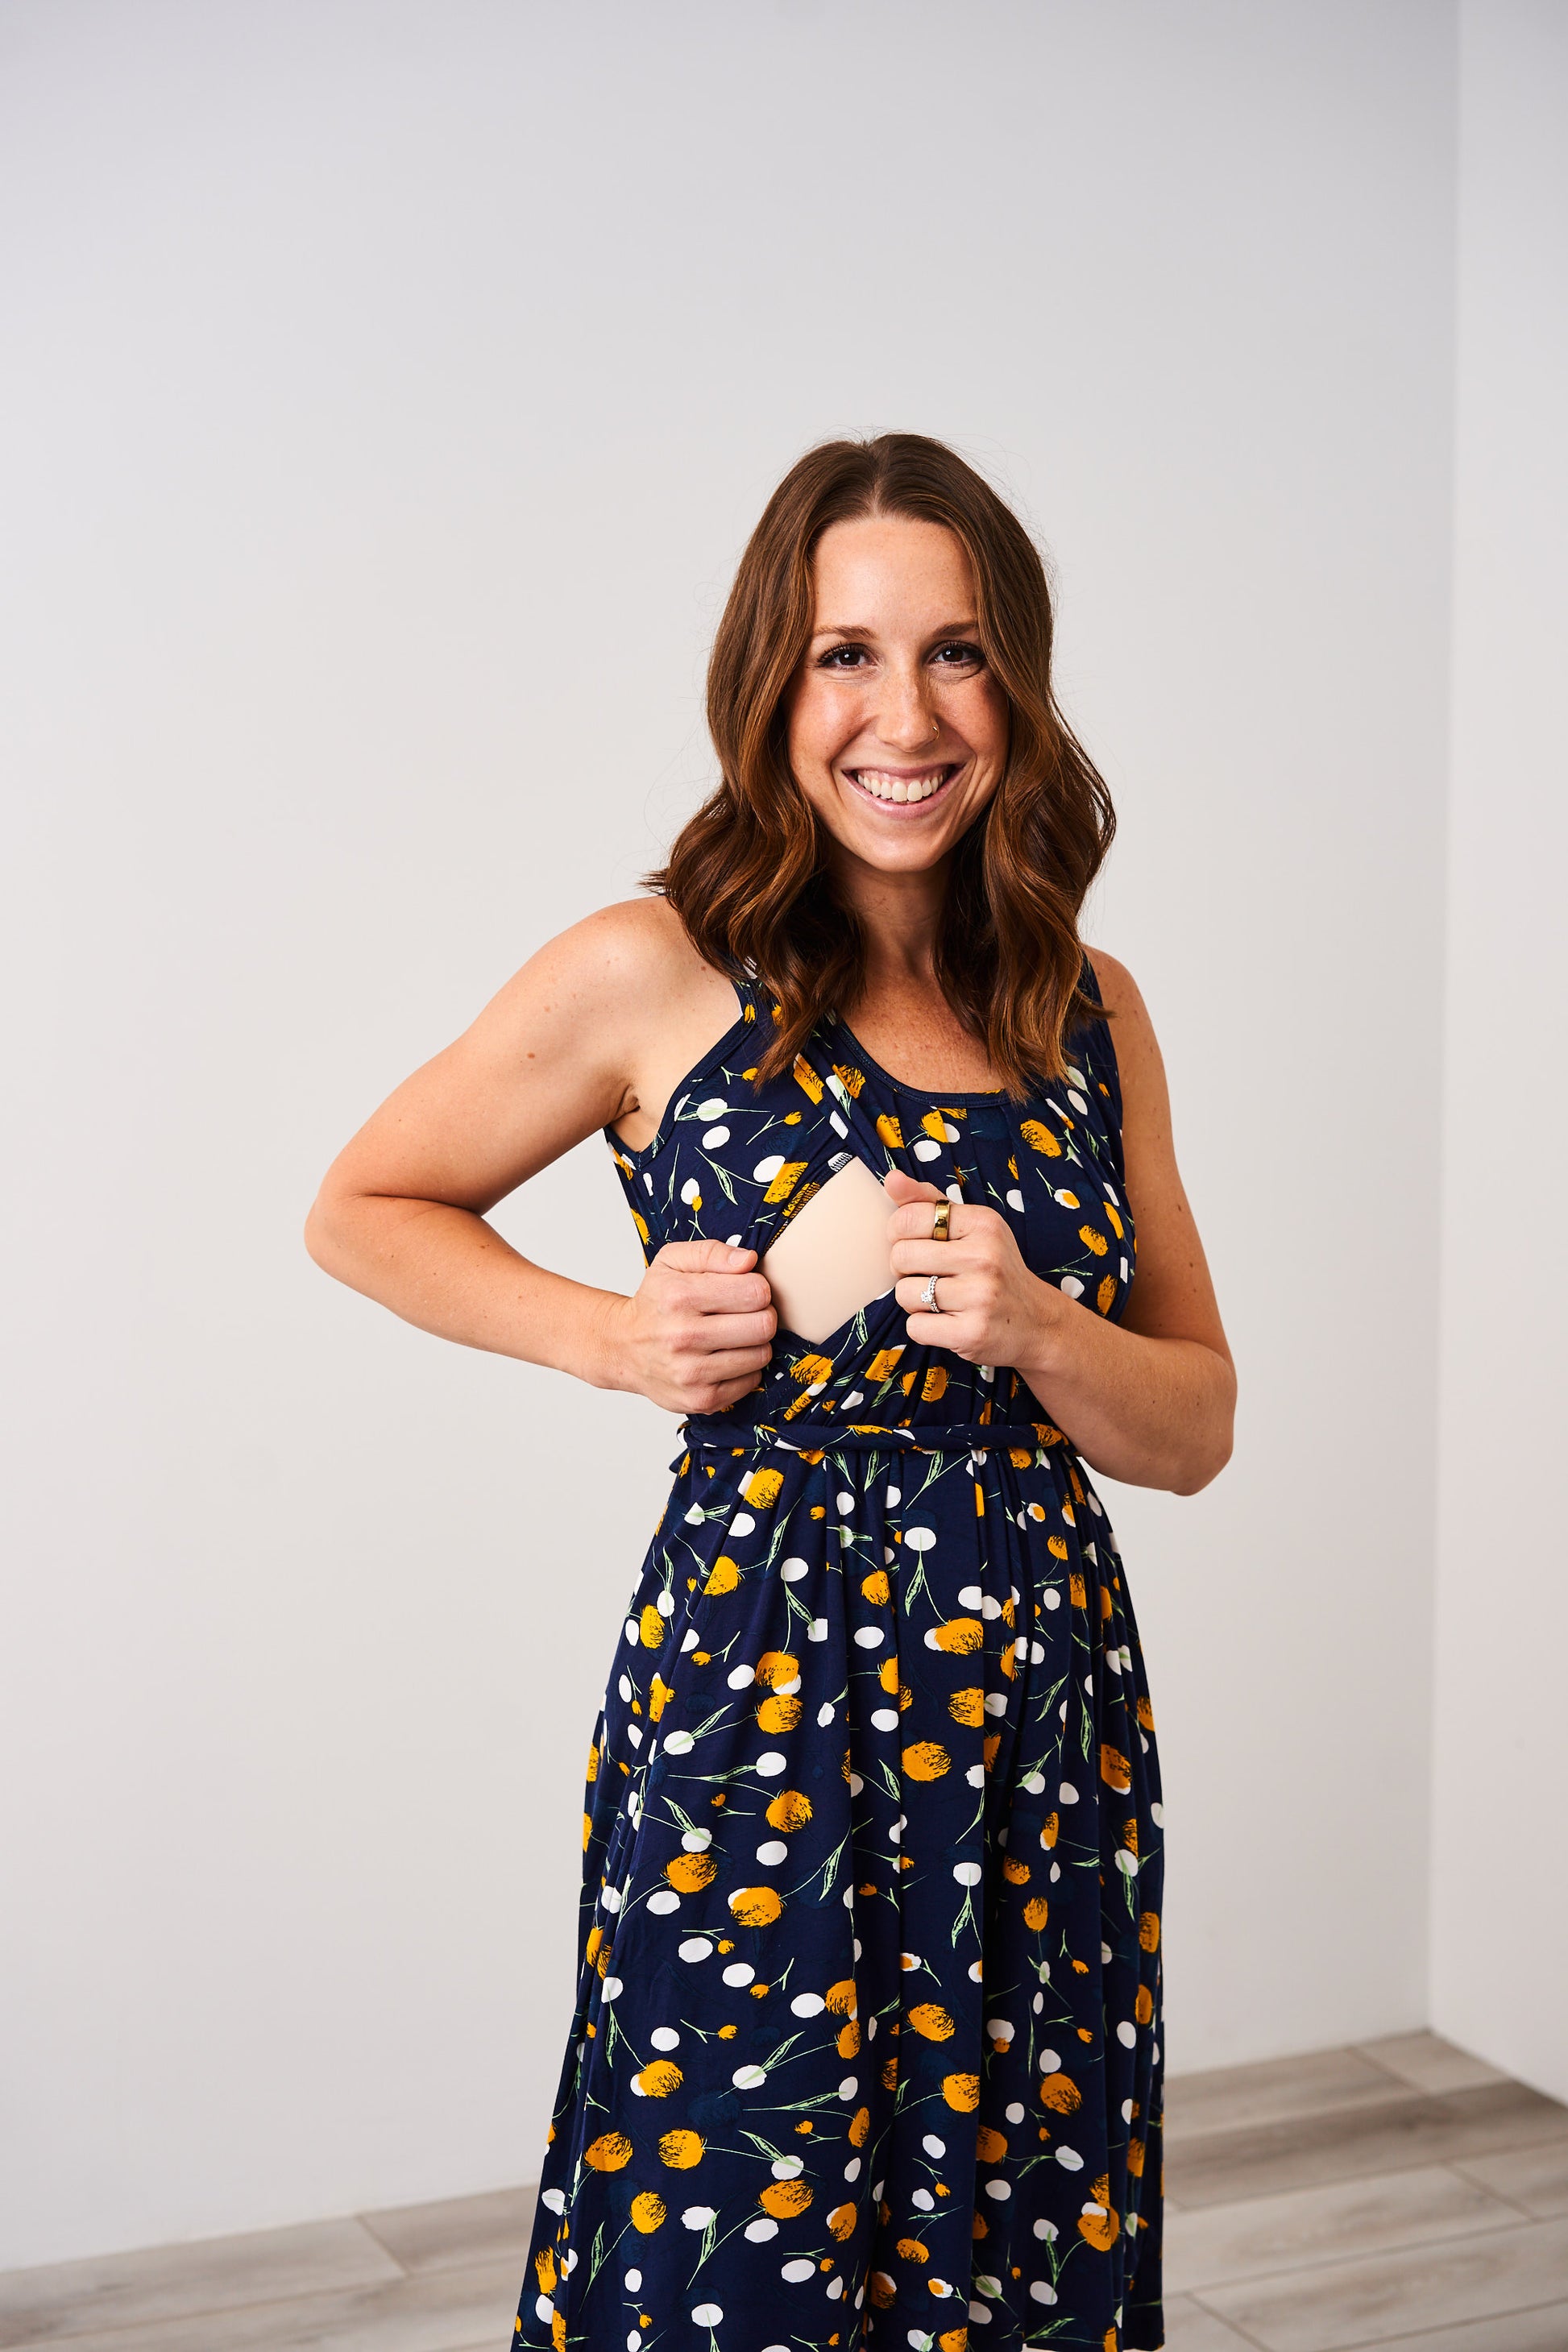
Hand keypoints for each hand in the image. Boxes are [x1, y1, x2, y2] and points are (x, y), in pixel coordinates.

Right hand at [604, 1239, 775, 1414]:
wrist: (623, 1348)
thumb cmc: (655, 1302)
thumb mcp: (673, 1261)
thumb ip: (712, 1252)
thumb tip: (749, 1261)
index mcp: (680, 1296)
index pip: (755, 1291)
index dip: (757, 1288)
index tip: (743, 1291)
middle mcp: (683, 1336)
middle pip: (764, 1325)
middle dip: (762, 1315)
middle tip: (745, 1314)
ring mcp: (691, 1373)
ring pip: (761, 1354)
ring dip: (755, 1343)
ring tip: (733, 1336)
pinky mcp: (701, 1399)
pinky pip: (751, 1381)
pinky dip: (745, 1368)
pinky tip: (725, 1358)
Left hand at [884, 1167, 1065, 1373]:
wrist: (1038, 1322)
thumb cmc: (994, 1269)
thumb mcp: (972, 1228)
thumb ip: (929, 1201)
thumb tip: (891, 1179)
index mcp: (983, 1223)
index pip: (907, 1218)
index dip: (899, 1234)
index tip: (917, 1243)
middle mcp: (984, 1256)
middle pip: (901, 1257)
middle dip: (905, 1270)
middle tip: (931, 1275)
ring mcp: (980, 1296)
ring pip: (904, 1294)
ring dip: (914, 1301)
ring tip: (943, 1299)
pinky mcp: (972, 1333)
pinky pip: (914, 1327)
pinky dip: (923, 1327)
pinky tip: (948, 1322)